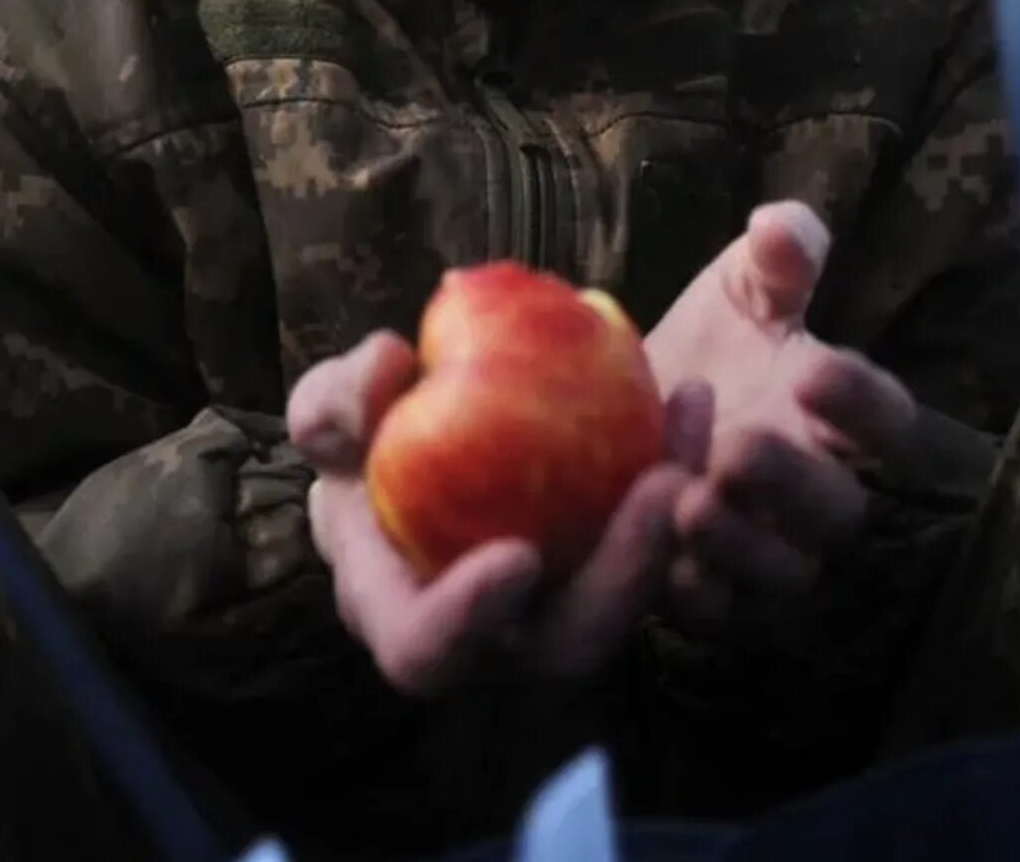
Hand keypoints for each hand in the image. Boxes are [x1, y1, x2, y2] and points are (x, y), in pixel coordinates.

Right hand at [286, 331, 707, 696]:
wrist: (409, 449)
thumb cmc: (359, 441)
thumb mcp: (329, 411)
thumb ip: (337, 401)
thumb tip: (385, 369)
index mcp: (404, 619)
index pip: (427, 650)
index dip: (467, 618)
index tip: (515, 555)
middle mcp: (495, 638)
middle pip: (568, 644)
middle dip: (623, 576)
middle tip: (661, 486)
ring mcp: (562, 607)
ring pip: (632, 597)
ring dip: (671, 523)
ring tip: (690, 433)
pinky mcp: (611, 564)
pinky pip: (656, 540)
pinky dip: (678, 470)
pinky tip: (690, 397)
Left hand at [644, 202, 918, 627]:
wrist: (621, 418)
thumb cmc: (704, 351)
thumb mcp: (734, 293)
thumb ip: (773, 261)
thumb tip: (783, 225)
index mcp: (838, 419)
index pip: (888, 421)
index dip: (864, 404)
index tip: (812, 372)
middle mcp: (819, 495)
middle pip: (840, 510)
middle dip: (793, 482)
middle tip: (738, 445)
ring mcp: (773, 554)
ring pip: (787, 574)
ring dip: (741, 543)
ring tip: (688, 499)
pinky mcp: (718, 601)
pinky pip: (722, 616)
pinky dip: (693, 591)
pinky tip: (655, 552)